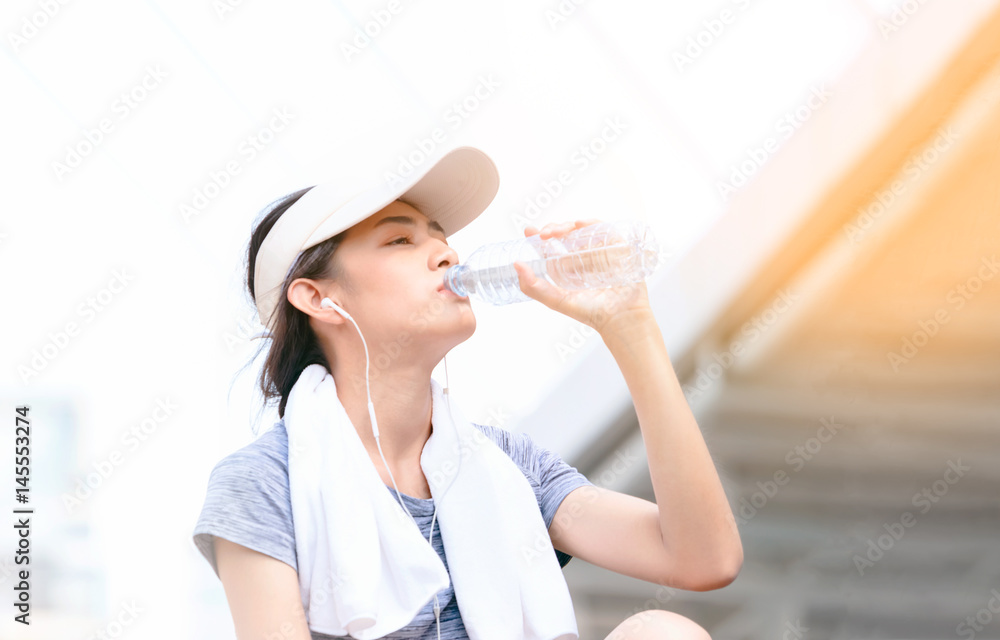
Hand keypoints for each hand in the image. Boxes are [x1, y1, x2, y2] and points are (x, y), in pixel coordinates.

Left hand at [513, 219, 652, 333]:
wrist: (619, 318)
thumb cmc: (591, 312)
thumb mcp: (556, 300)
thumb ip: (533, 287)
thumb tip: (516, 264)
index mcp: (567, 268)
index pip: (551, 247)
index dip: (539, 237)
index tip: (529, 230)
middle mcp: (582, 257)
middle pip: (565, 235)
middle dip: (553, 229)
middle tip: (544, 234)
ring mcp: (599, 251)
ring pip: (582, 230)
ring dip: (568, 225)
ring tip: (559, 231)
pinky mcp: (616, 247)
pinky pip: (604, 229)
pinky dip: (591, 223)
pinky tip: (580, 225)